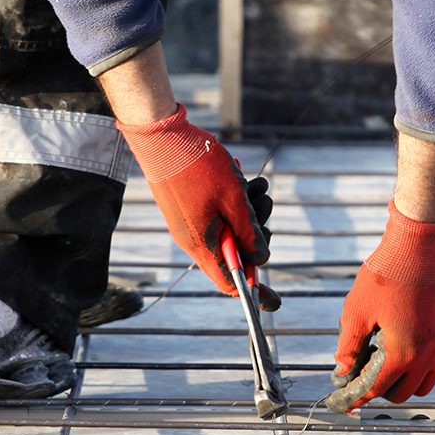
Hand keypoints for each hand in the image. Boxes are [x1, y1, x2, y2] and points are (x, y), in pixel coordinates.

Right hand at [119, 104, 278, 307]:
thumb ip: (249, 234)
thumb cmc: (198, 165)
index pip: (230, 283)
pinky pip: (215, 213)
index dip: (254, 291)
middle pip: (232, 255)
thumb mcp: (234, 200)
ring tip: (256, 185)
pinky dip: (231, 199)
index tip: (274, 300)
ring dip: (247, 211)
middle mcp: (191, 240)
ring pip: (226, 229)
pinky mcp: (185, 207)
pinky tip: (239, 176)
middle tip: (264, 205)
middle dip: (255, 234)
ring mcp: (186, 223)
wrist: (160, 134)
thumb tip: (261, 259)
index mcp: (202, 245)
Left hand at [325, 201, 434, 411]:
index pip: (377, 389)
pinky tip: (403, 348)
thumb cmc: (385, 276)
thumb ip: (349, 346)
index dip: (357, 397)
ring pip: (424, 383)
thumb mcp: (357, 312)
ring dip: (404, 382)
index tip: (344, 400)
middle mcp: (427, 356)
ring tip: (385, 364)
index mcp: (402, 354)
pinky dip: (421, 367)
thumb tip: (342, 370)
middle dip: (380, 390)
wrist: (419, 248)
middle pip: (402, 393)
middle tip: (363, 375)